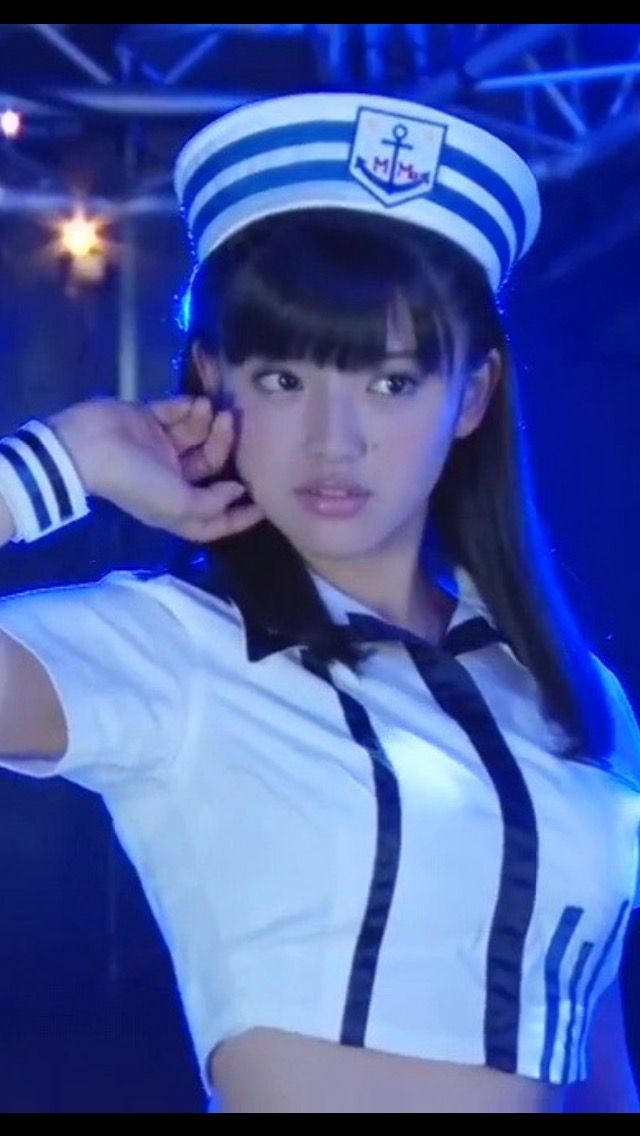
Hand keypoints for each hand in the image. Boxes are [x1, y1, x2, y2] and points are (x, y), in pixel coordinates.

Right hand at [48, 396, 265, 541]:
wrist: (86, 447)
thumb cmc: (133, 481)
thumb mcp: (176, 504)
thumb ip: (211, 504)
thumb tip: (235, 492)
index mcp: (176, 505)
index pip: (215, 516)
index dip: (239, 515)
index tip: (264, 502)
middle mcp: (172, 477)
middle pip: (211, 465)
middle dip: (223, 444)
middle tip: (228, 422)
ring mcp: (160, 447)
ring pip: (197, 435)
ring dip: (206, 421)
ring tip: (208, 407)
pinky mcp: (149, 420)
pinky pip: (176, 412)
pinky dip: (186, 407)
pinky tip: (189, 402)